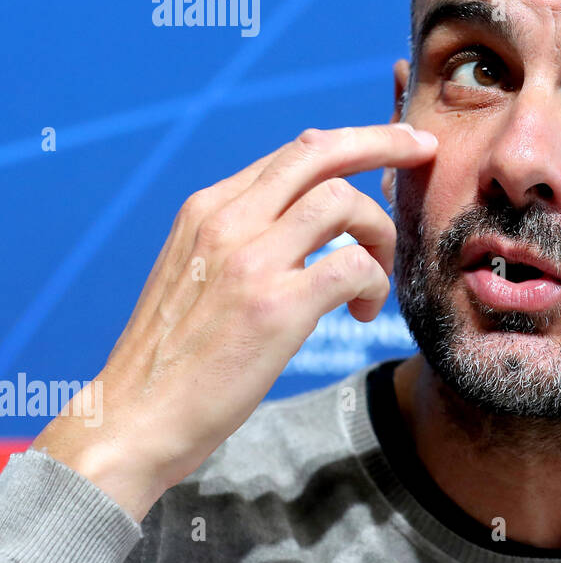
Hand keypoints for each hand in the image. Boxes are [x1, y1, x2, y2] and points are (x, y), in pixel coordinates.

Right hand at [30, 123, 437, 521]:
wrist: (133, 419)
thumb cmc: (174, 356)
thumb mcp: (196, 271)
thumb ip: (244, 236)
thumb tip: (305, 214)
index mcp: (207, 209)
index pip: (294, 152)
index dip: (351, 144)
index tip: (392, 146)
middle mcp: (226, 221)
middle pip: (321, 152)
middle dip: (384, 143)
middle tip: (424, 148)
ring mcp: (250, 261)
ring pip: (344, 201)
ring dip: (380, 233)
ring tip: (376, 277)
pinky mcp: (275, 306)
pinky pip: (354, 265)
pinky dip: (376, 283)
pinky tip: (365, 313)